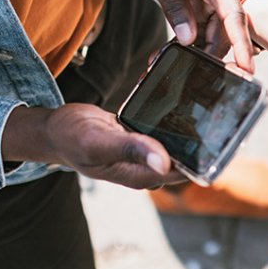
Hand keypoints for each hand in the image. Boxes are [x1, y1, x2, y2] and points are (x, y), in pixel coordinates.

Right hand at [2, 105, 184, 188]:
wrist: (54, 128)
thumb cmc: (70, 138)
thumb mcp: (98, 142)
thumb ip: (130, 150)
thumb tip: (164, 162)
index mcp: (143, 176)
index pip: (187, 169)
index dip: (202, 151)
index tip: (213, 125)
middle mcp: (148, 167)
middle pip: (188, 153)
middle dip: (197, 131)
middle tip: (202, 100)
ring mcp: (146, 152)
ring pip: (178, 138)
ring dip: (185, 119)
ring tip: (190, 92)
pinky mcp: (142, 136)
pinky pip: (164, 126)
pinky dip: (169, 112)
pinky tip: (171, 93)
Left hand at [124, 0, 253, 71]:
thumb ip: (173, 4)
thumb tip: (187, 38)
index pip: (233, 17)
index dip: (241, 45)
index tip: (246, 69)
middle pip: (223, 31)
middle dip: (210, 57)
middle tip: (192, 79)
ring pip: (210, 31)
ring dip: (194, 51)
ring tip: (168, 67)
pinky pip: (196, 24)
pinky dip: (184, 40)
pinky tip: (167, 53)